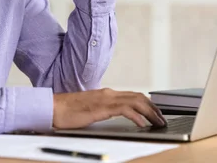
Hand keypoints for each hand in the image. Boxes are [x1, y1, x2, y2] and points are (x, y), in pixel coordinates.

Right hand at [52, 88, 166, 128]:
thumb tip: (112, 115)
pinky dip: (136, 116)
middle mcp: (109, 94)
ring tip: (158, 122)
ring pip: (135, 101)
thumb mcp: (90, 110)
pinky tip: (142, 124)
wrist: (54, 108)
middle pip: (138, 97)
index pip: (133, 95)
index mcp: (106, 94)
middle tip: (162, 118)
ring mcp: (106, 99)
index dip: (148, 103)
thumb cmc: (68, 111)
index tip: (156, 113)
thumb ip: (102, 110)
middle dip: (153, 107)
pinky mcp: (101, 107)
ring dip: (150, 112)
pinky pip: (124, 110)